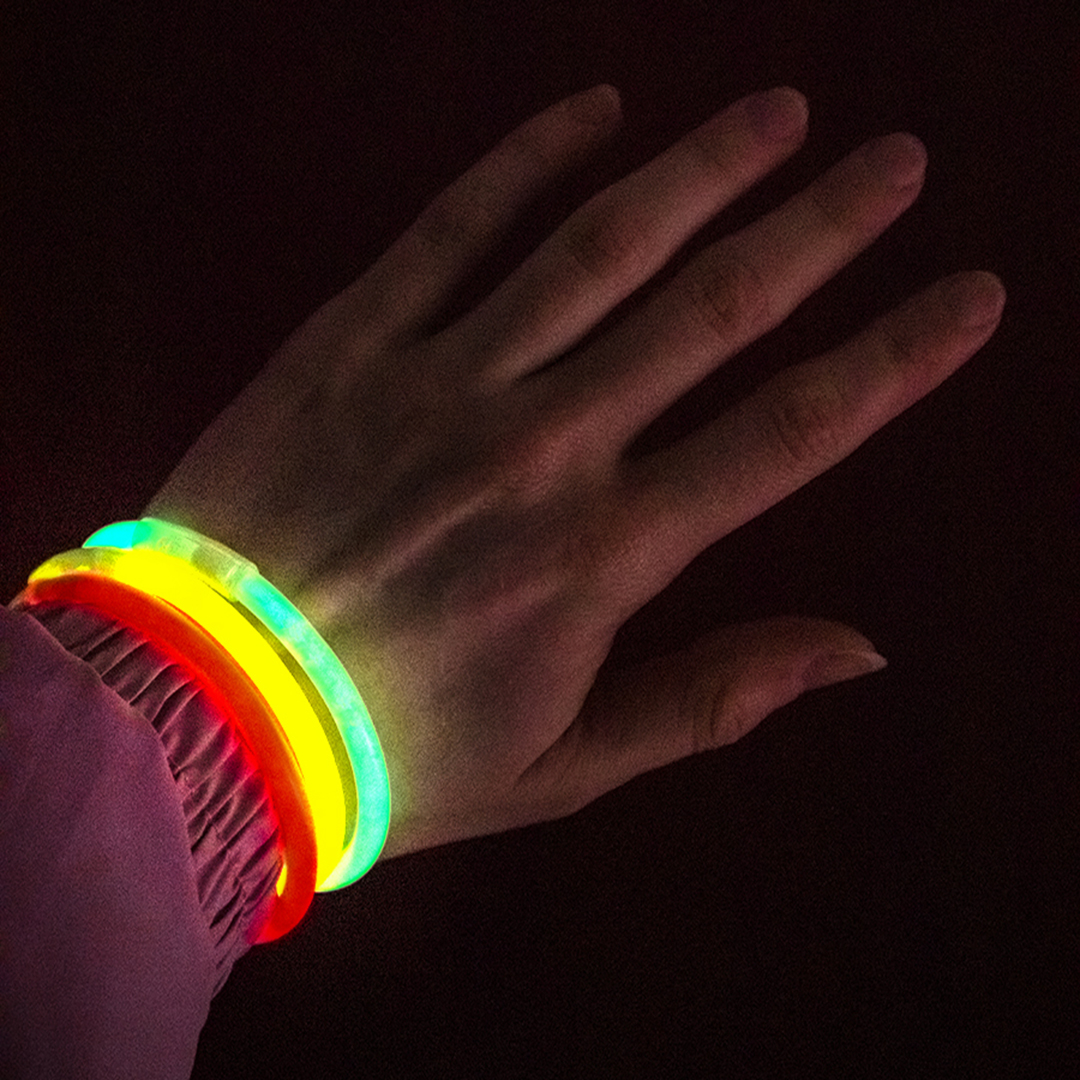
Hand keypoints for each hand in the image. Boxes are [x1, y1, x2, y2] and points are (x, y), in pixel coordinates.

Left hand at [145, 85, 1003, 856]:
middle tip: (896, 166)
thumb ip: (712, 698)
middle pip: (713, 310)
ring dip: (701, 172)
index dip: (893, 359)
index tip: (967, 296)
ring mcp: (441, 381)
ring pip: (598, 248)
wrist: (206, 713)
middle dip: (821, 230)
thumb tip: (861, 650)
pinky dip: (527, 162)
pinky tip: (595, 113)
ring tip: (781, 116)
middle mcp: (540, 445)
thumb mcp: (563, 769)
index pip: (788, 433)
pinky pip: (454, 230)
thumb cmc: (393, 755)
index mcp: (602, 554)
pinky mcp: (351, 343)